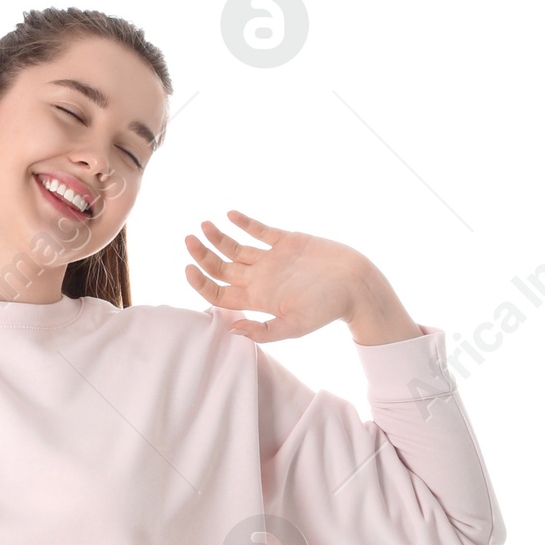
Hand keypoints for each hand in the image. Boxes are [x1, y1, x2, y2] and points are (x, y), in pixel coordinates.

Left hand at [184, 211, 412, 343]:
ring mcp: (272, 259)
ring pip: (235, 247)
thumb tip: (232, 330)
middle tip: (188, 240)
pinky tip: (230, 214)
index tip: (187, 268)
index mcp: (258, 299)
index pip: (218, 293)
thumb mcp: (295, 326)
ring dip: (217, 237)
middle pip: (221, 267)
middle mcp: (260, 278)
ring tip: (204, 225)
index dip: (200, 283)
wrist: (356, 285)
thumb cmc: (328, 309)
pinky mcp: (287, 242)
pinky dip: (244, 222)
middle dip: (202, 255)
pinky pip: (259, 230)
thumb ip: (264, 330)